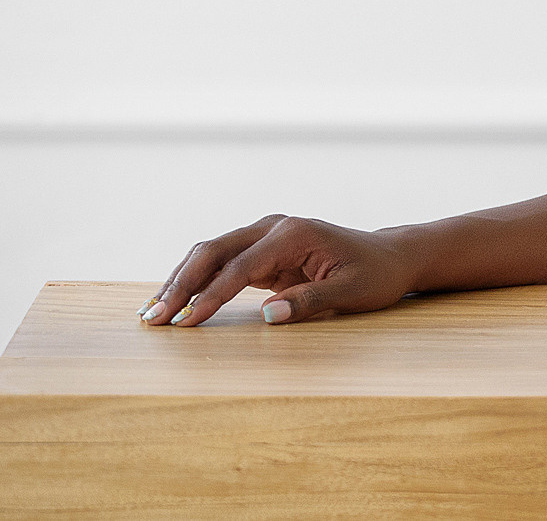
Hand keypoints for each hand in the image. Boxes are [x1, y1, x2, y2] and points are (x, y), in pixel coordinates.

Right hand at [138, 214, 418, 327]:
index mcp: (294, 233)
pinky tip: (174, 304)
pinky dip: (195, 282)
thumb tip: (266, 316)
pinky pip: (220, 265)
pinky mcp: (261, 251)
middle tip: (154, 319)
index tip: (187, 322)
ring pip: (210, 255)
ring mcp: (265, 236)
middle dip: (181, 284)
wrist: (390, 257)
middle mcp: (274, 228)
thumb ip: (310, 302)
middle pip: (214, 251)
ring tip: (151, 315)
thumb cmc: (375, 275)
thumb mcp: (352, 292)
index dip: (211, 295)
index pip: (241, 266)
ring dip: (180, 282)